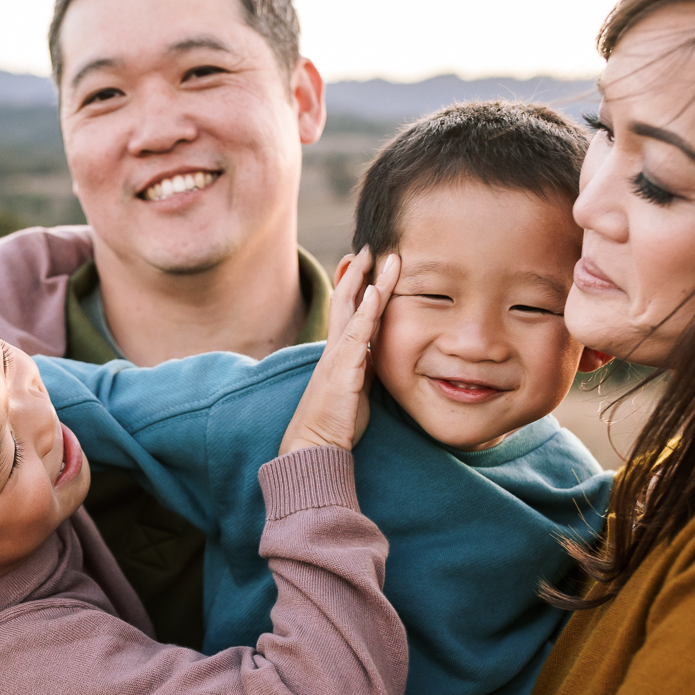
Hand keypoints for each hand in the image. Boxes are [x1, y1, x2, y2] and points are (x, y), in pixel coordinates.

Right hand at [278, 247, 399, 455]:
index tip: (370, 267)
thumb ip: (365, 371)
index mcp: (338, 354)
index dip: (359, 288)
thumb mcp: (357, 391)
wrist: (313, 446)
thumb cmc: (334, 424)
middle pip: (346, 300)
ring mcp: (337, 356)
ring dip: (368, 281)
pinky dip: (367, 310)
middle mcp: (334, 349)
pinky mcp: (343, 369)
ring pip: (353, 309)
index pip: (349, 312)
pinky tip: (376, 291)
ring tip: (381, 255)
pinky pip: (357, 333)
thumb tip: (377, 359)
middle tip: (370, 247)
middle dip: (358, 272)